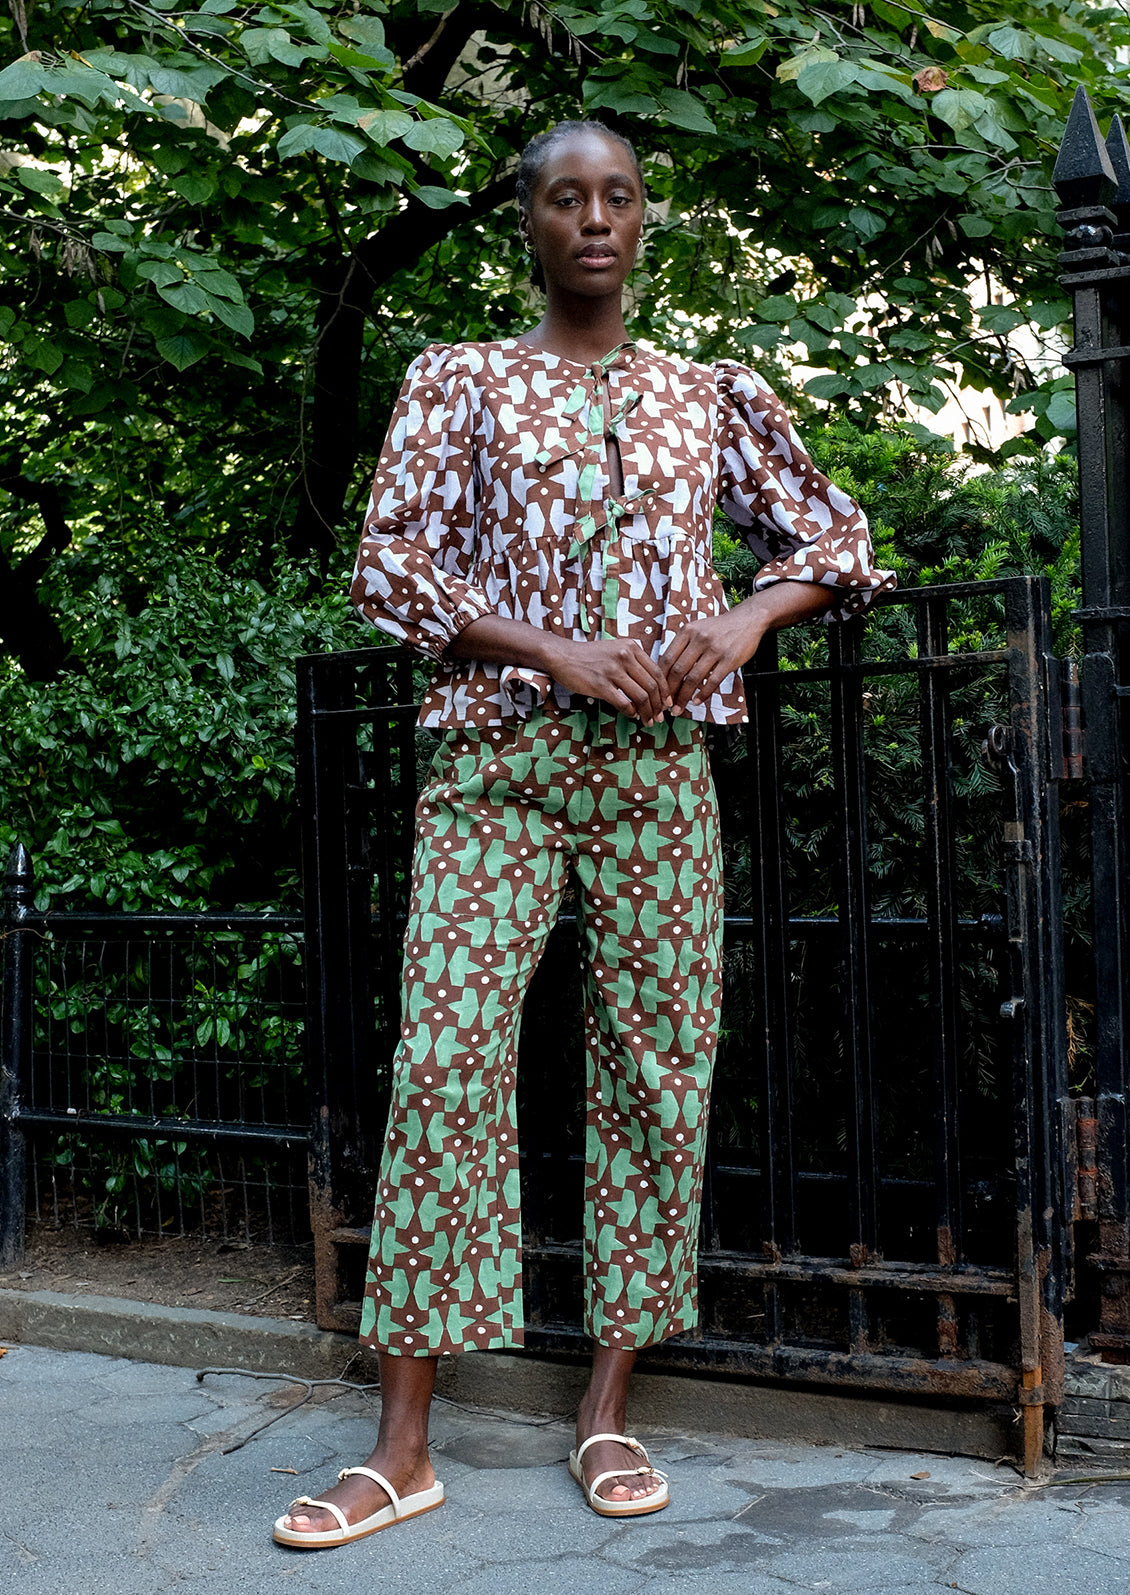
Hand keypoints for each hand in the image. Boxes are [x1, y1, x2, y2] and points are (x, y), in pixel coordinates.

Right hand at [544, 636, 671, 724]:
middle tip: (660, 717)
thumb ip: (633, 661)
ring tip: (648, 721)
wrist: (562, 655)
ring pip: (641, 696)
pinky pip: (624, 703)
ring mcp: (612, 670)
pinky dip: (631, 712)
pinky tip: (632, 716)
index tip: (667, 703)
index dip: (665, 691)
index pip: (657, 672)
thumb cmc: (589, 656)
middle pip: (651, 686)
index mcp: (631, 647)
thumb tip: (651, 684)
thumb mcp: (615, 649)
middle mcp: (625, 656)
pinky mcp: (600, 684)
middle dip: (659, 705)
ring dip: (647, 712)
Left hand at [660, 606, 764, 714]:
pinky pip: (713, 681)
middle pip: (677, 670)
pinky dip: (703, 694)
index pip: (667, 658)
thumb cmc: (719, 628)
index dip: (660, 678)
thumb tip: (666, 670)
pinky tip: (696, 701)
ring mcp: (715, 649)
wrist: (748, 620)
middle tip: (666, 706)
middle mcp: (699, 639)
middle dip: (669, 692)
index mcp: (687, 631)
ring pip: (693, 678)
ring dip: (683, 697)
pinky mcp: (730, 659)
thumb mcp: (697, 628)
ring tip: (678, 709)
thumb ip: (683, 645)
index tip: (658, 691)